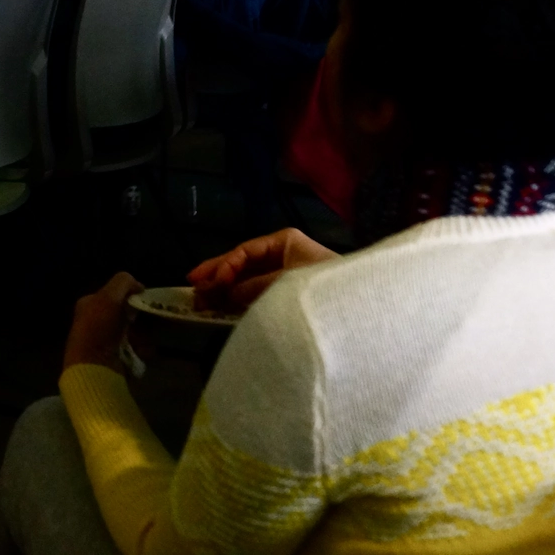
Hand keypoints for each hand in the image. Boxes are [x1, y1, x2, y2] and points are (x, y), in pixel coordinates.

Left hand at [62, 271, 143, 371]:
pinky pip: (138, 350)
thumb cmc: (98, 328)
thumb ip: (123, 283)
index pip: (115, 294)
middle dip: (140, 318)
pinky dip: (143, 350)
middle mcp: (97, 322)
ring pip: (136, 332)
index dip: (131, 295)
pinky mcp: (117, 358)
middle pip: (128, 314)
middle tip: (148, 321)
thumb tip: (138, 285)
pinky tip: (141, 352)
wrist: (94, 367)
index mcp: (90, 304)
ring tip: (143, 340)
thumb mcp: (108, 297)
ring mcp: (107, 342)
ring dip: (144, 336)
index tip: (143, 300)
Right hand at [188, 227, 339, 313]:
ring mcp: (287, 276)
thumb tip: (225, 293)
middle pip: (243, 264)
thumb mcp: (289, 283)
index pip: (245, 251)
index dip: (222, 265)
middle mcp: (284, 256)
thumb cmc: (327, 288)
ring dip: (225, 290)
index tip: (207, 282)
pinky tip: (224, 309)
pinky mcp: (291, 297)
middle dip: (217, 275)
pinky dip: (240, 302)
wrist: (362, 312)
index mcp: (286, 243)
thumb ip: (255, 287)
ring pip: (248, 280)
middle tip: (192, 287)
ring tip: (201, 301)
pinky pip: (259, 296)